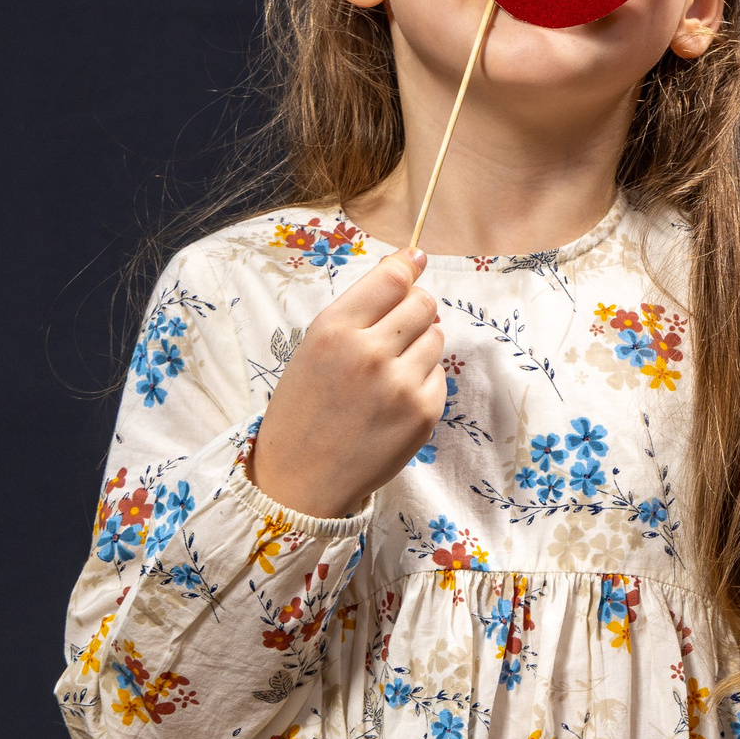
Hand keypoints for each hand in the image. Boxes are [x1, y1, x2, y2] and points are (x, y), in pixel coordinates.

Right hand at [250, 248, 443, 517]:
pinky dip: (423, 379)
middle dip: (416, 308)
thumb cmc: (304, 408)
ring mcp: (401, 383)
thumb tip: (412, 266)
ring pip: (436, 336)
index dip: (408, 265)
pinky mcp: (424, 412)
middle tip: (396, 329)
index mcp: (333, 330)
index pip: (391, 279)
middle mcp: (369, 352)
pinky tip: (394, 399)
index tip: (417, 259)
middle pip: (423, 303)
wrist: (300, 478)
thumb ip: (360, 311)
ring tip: (387, 370)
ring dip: (420, 345)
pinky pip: (439, 374)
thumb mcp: (314, 349)